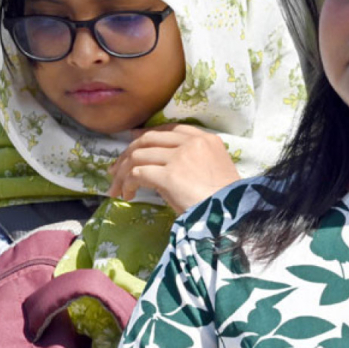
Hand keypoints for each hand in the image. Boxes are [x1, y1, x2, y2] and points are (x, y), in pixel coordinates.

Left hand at [107, 124, 239, 213]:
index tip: (132, 140)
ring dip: (123, 172)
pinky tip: (128, 195)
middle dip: (127, 153)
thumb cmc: (225, 202)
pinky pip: (138, 173)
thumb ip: (194, 160)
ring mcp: (180, 157)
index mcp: (206, 139)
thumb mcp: (214, 170)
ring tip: (117, 188)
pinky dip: (128, 183)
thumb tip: (162, 166)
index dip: (147, 135)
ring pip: (138, 156)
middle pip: (149, 139)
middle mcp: (192, 143)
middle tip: (115, 169)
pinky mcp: (169, 175)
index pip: (169, 130)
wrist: (233, 217)